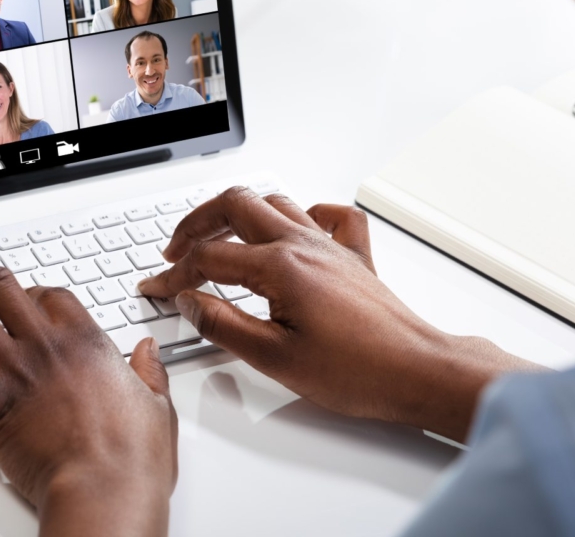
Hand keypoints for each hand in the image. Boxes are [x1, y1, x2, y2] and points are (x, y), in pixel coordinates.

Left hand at [0, 265, 177, 534]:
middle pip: (1, 288)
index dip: (30, 290)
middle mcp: (46, 346)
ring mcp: (15, 371)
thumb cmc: (131, 457)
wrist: (104, 488)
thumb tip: (148, 352)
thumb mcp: (156, 406)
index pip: (49, 295)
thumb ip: (148, 372)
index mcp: (86, 341)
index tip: (20, 296)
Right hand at [137, 188, 540, 441]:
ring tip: (216, 235)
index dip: (173, 274)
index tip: (156, 289)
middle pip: (235, 206)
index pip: (208, 259)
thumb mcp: (274, 358)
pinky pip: (331, 216)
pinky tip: (294, 227)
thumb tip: (189, 304)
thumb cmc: (359, 371)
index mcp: (280, 268)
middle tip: (174, 250)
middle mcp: (303, 246)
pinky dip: (306, 213)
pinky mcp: (355, 258)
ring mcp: (330, 246)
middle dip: (195, 223)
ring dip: (238, 213)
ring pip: (275, 202)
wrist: (418, 372)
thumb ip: (223, 326)